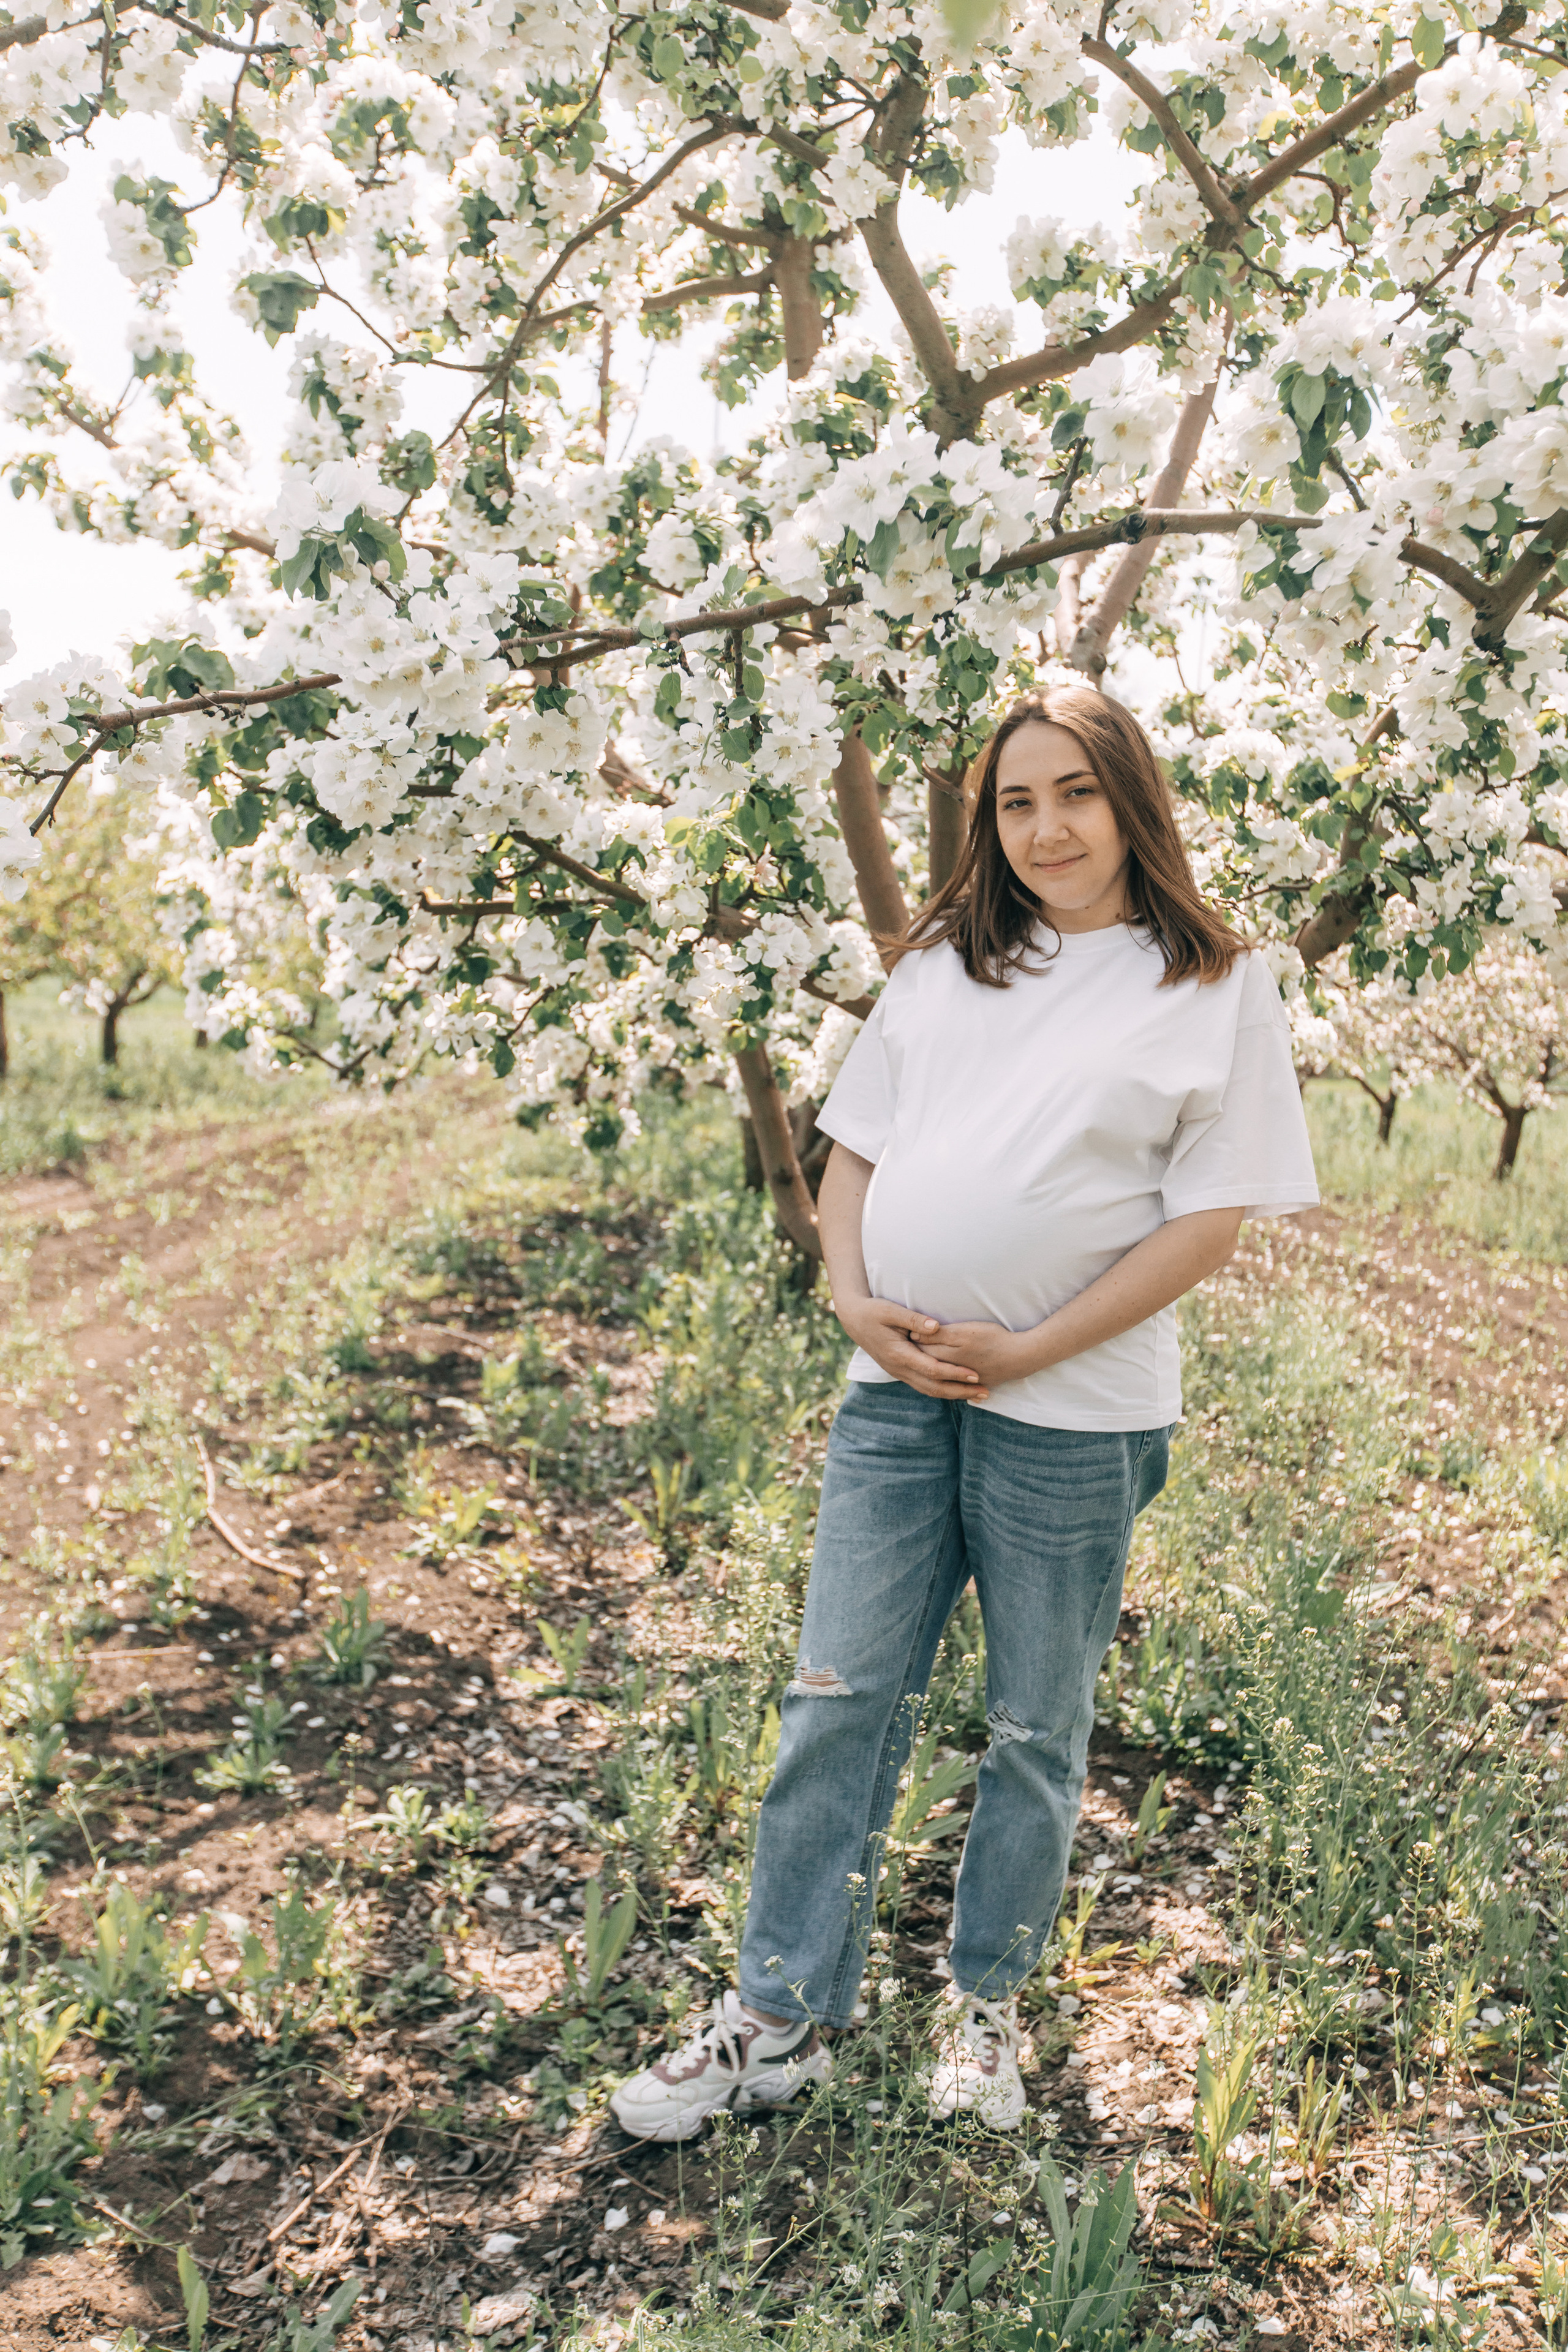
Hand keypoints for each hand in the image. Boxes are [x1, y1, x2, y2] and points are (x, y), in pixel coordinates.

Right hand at [837, 1297, 992, 1400]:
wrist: (853, 1320)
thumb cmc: (873, 1312)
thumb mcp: (891, 1311)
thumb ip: (914, 1320)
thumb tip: (936, 1327)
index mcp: (899, 1354)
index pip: (932, 1369)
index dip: (955, 1373)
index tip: (975, 1374)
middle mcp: (899, 1368)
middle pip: (934, 1387)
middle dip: (961, 1391)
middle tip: (985, 1392)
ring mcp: (899, 1372)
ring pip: (929, 1390)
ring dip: (954, 1394)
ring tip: (977, 1395)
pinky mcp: (900, 1371)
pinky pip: (924, 1386)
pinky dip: (942, 1390)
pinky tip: (957, 1390)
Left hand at [918, 1319, 1035, 1390]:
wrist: (1021, 1356)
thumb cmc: (993, 1338)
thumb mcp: (964, 1332)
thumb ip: (939, 1335)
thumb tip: (915, 1336)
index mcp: (949, 1357)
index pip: (922, 1352)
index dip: (914, 1344)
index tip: (907, 1336)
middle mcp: (954, 1372)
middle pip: (931, 1365)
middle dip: (919, 1357)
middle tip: (911, 1347)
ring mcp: (966, 1380)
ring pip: (943, 1377)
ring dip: (933, 1371)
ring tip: (926, 1360)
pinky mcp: (977, 1384)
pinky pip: (958, 1386)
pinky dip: (949, 1383)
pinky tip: (944, 1379)